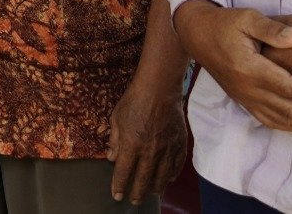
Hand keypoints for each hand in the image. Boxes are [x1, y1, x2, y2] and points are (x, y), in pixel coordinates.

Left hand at [108, 78, 186, 205]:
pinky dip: (172, 175)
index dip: (119, 185)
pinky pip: (177, 165)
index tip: (117, 195)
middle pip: (143, 179)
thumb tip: (112, 158)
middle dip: (136, 192)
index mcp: (131, 145)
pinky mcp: (179, 144)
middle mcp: (150, 151)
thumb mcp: (116, 119)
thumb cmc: (134, 101)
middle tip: (133, 201)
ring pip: (162, 176)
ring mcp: (167, 149)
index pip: (123, 172)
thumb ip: (115, 141)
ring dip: (155, 187)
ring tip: (150, 194)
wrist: (159, 90)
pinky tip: (168, 180)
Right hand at [174, 0, 291, 131]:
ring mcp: (244, 97)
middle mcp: (246, 88)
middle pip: (289, 109)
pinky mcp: (244, 101)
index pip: (287, 86)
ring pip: (282, 119)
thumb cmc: (225, 23)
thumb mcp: (247, 17)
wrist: (197, 34)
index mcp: (247, 68)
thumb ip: (272, 28)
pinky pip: (271, 121)